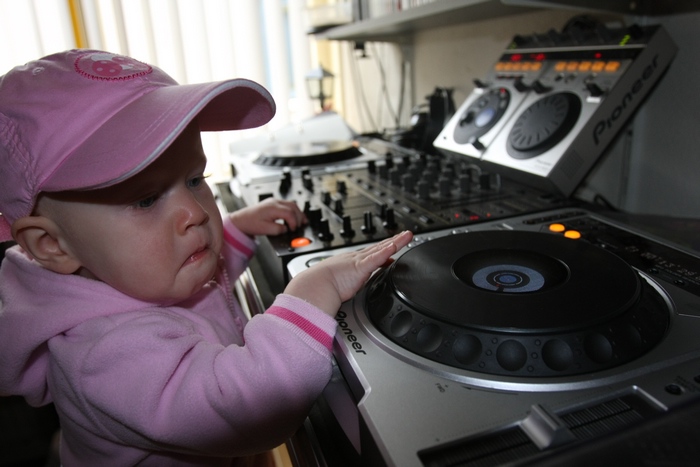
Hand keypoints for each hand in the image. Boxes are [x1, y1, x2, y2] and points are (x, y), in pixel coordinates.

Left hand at [229, 198, 305, 236]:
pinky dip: (293, 211)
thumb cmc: (250, 223)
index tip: (294, 230)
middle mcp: (274, 202)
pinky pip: (287, 205)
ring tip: (302, 221)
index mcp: (272, 208)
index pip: (289, 213)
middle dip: (299, 217)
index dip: (294, 222)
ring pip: (292, 204)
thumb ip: (279, 229)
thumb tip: (286, 229)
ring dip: (298, 213)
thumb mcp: (266, 230)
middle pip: (293, 207)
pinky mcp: (273, 203)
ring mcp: (274, 201)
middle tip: (301, 226)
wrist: (241, 220)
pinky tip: (296, 216)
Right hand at [283, 230, 412, 315]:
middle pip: (379, 247)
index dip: (383, 250)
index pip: (371, 255)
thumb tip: (345, 295)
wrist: (315, 286)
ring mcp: (359, 262)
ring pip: (382, 249)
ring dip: (396, 242)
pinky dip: (387, 251)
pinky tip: (396, 245)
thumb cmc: (322, 287)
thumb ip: (347, 286)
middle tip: (405, 235)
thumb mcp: (339, 284)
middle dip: (393, 241)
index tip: (393, 248)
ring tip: (407, 235)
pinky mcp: (360, 267)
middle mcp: (356, 259)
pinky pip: (377, 257)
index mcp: (352, 263)